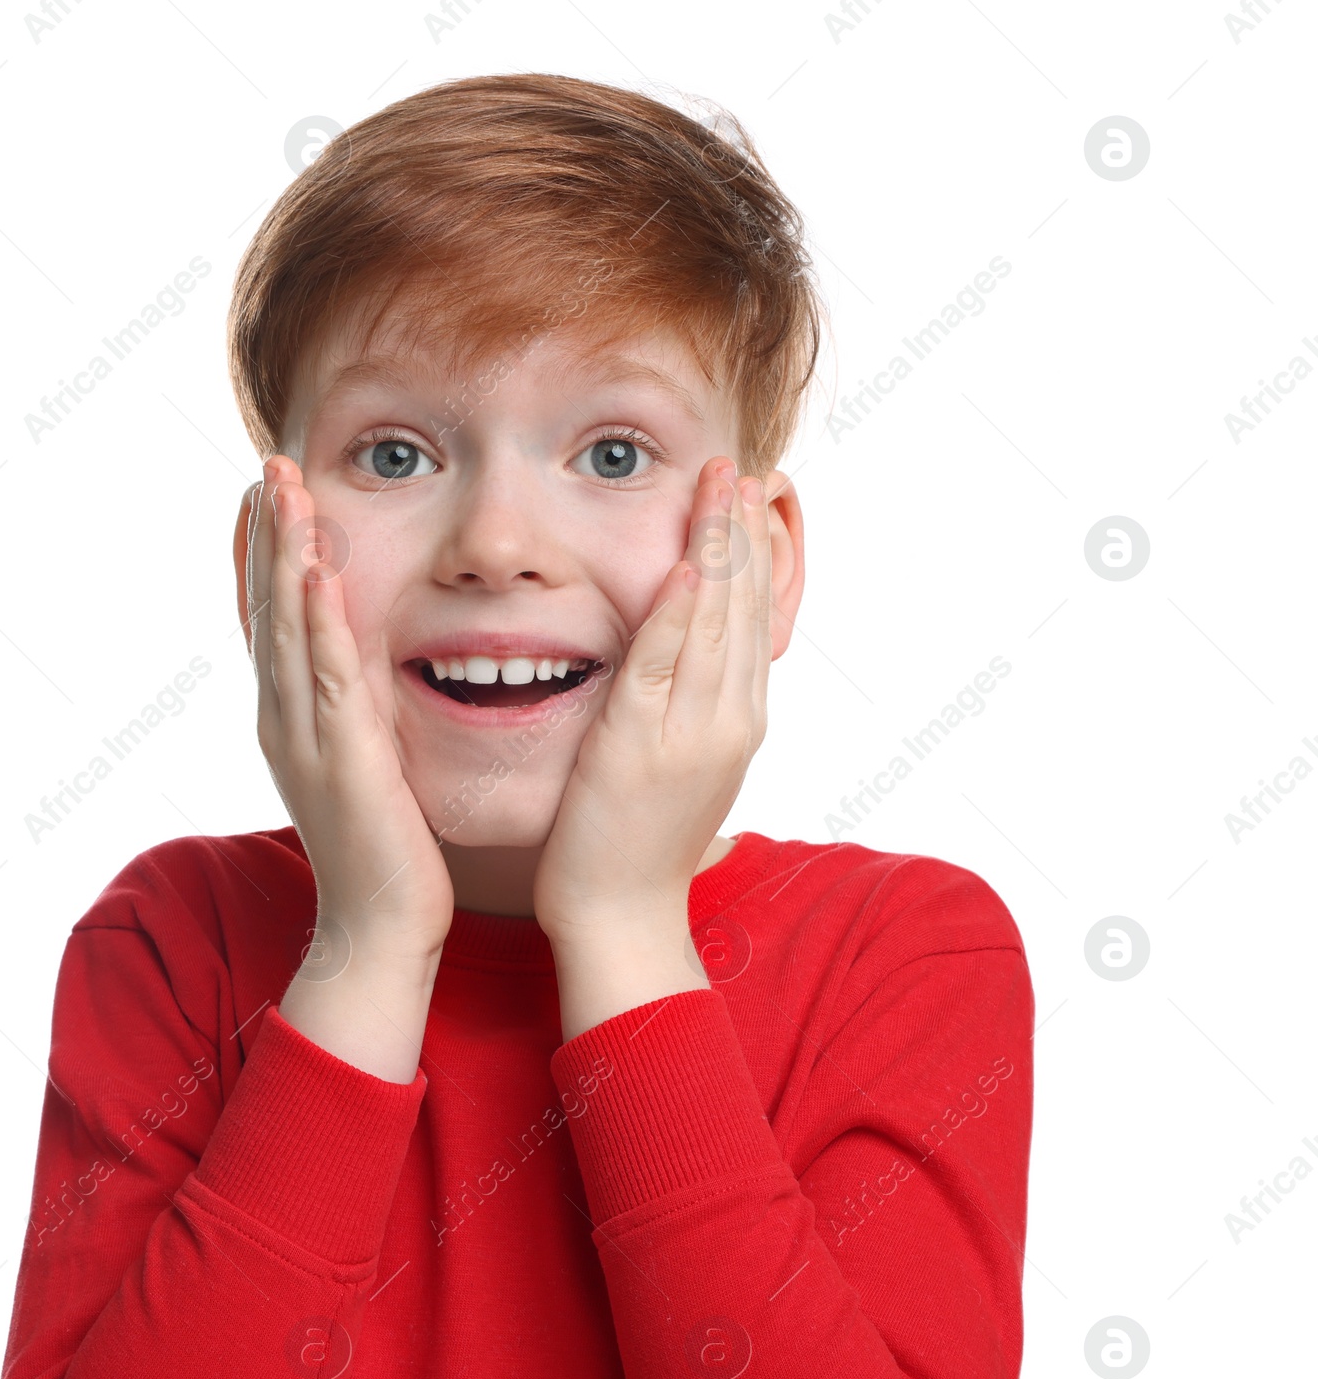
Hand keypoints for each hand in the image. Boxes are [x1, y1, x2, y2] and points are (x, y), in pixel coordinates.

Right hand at [239, 455, 453, 966]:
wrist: (379, 925)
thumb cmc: (383, 847)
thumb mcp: (363, 763)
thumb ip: (355, 713)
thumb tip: (363, 672)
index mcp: (290, 718)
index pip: (272, 619)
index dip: (266, 554)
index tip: (269, 494)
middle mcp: (284, 718)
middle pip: (268, 608)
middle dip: (268, 533)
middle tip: (268, 465)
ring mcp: (304, 735)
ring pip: (288, 628)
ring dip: (285, 553)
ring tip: (283, 487)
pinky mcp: (341, 756)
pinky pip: (326, 674)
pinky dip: (317, 619)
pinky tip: (315, 571)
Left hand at [532, 456, 789, 1031]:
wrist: (621, 911)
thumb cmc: (639, 838)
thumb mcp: (683, 760)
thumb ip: (694, 706)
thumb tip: (695, 660)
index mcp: (738, 717)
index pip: (755, 616)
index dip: (756, 553)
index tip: (753, 496)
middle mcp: (730, 717)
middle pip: (745, 607)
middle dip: (745, 533)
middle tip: (744, 467)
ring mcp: (693, 731)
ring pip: (715, 623)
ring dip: (718, 549)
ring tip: (722, 486)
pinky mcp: (644, 744)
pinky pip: (664, 664)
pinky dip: (677, 612)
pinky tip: (683, 565)